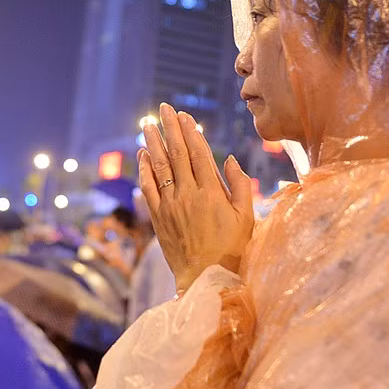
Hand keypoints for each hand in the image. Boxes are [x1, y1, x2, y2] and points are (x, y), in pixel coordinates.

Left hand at [139, 103, 255, 291]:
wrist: (207, 280)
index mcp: (212, 193)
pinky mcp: (158, 219)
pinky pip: (148, 189)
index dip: (191, 132)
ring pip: (159, 168)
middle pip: (177, 154)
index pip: (199, 154)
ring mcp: (170, 206)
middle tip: (163, 109)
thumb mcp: (246, 218)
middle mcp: (188, 195)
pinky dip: (144, 170)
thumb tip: (229, 159)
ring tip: (148, 125)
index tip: (185, 116)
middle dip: (170, 129)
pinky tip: (142, 155)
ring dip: (153, 143)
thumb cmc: (233, 250)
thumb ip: (239, 186)